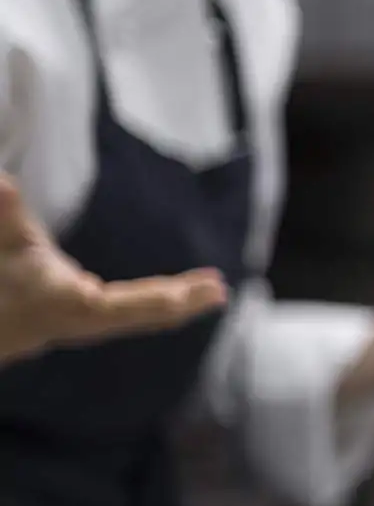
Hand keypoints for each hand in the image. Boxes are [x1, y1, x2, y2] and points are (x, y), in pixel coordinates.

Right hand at [0, 171, 225, 364]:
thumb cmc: (0, 274)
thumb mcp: (5, 240)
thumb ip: (7, 209)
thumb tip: (2, 182)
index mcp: (72, 304)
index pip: (120, 305)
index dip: (160, 300)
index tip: (189, 295)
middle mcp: (88, 319)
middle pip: (146, 314)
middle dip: (184, 302)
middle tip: (220, 291)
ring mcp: (92, 322)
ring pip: (145, 314)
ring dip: (181, 302)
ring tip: (216, 290)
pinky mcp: (92, 318)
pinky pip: (137, 311)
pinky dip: (162, 301)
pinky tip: (186, 293)